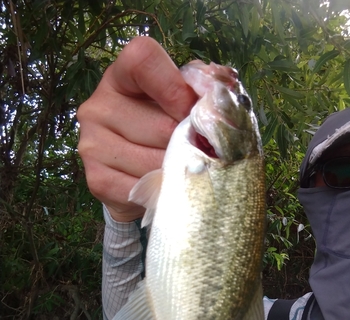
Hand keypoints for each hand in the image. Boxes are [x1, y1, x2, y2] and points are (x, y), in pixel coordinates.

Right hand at [77, 37, 196, 221]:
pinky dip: (163, 191)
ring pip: (157, 162)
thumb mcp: (180, 101)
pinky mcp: (97, 179)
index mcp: (120, 77)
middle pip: (163, 126)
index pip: (142, 60)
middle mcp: (99, 106)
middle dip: (189, 144)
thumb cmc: (163, 130)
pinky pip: (145, 188)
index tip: (190, 110)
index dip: (176, 87)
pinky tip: (163, 185)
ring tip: (179, 170)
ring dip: (179, 171)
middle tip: (195, 151)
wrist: (135, 177)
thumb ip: (198, 88)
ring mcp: (93, 144)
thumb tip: (216, 92)